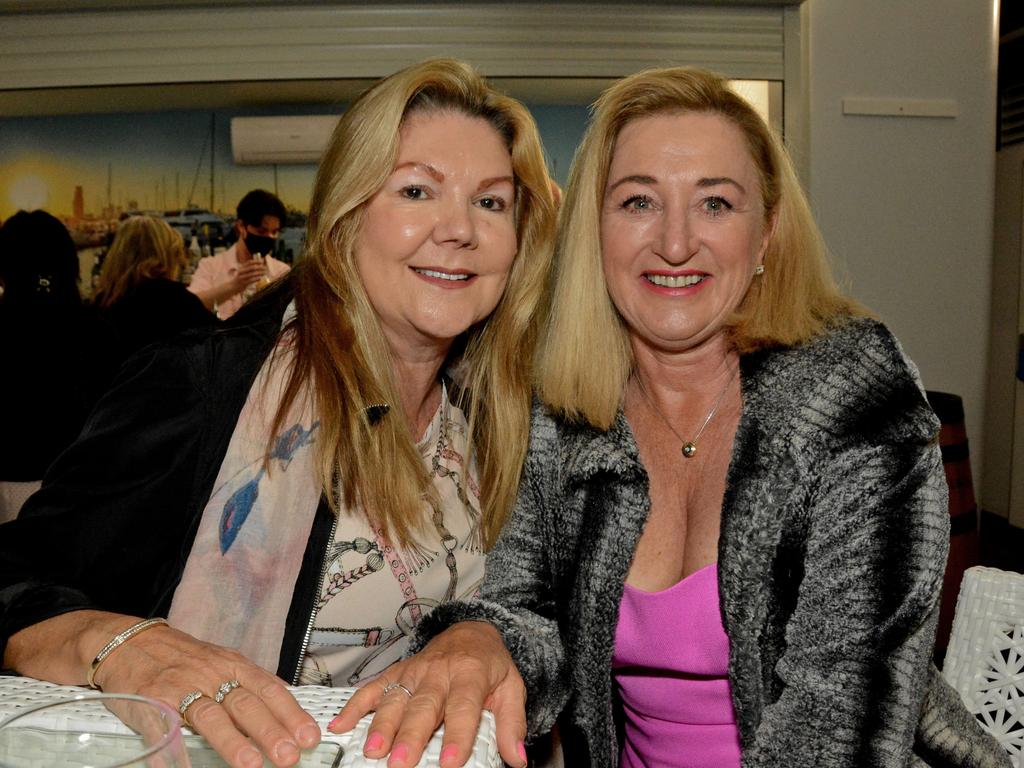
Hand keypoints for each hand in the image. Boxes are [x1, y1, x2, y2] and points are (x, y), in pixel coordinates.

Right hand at [94, 619, 319, 767]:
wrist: (129, 642)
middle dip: (270, 732)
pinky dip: (176, 749)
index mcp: (232, 665)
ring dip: (232, 742)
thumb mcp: (222, 661)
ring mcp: (180, 689)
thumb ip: (250, 683)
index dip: (291, 714)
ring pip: (211, 716)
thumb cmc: (183, 657)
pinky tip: (185, 766)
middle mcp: (210, 675)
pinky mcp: (151, 703)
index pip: (269, 690)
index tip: (309, 736)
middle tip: (289, 756)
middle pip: (245, 704)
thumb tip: (287, 704)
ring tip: (251, 765)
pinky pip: (165, 728)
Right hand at [228, 259, 269, 295]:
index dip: (256, 261)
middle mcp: (241, 272)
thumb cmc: (239, 279)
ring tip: (264, 273)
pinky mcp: (243, 283)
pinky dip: (256, 279)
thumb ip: (248, 269)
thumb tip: (258, 266)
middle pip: (251, 268)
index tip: (262, 262)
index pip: (249, 263)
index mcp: (241, 268)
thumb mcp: (242, 273)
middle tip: (265, 268)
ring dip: (259, 273)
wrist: (232, 287)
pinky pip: (251, 280)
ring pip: (252, 274)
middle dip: (259, 267)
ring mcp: (242, 277)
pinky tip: (260, 278)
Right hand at [328, 621, 526, 767]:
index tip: (451, 762)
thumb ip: (511, 723)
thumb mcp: (511, 688)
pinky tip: (340, 725)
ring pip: (396, 698)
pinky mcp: (397, 672)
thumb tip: (515, 757)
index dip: (458, 735)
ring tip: (373, 751)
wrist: (472, 630)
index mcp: (471, 674)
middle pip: (424, 706)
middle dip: (411, 736)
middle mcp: (440, 672)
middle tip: (401, 763)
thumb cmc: (491, 665)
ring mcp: (415, 671)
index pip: (464, 707)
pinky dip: (355, 706)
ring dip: (382, 725)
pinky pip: (373, 687)